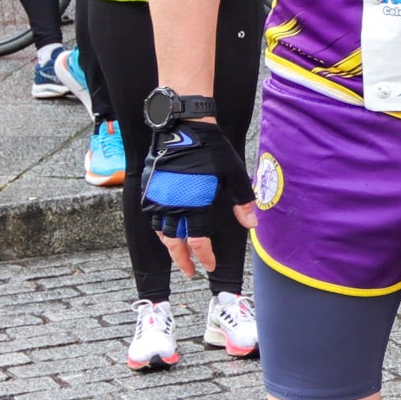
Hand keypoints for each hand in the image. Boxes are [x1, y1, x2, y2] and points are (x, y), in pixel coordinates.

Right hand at [143, 120, 254, 274]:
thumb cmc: (211, 150)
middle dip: (182, 261)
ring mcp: (158, 198)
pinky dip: (158, 228)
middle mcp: (172, 206)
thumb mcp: (233, 175)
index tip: (209, 266)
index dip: (204, 257)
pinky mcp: (149, 189)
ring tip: (178, 253)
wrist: (183, 127)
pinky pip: (151, 216)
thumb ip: (242, 202)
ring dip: (169, 246)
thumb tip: (251, 225)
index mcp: (194, 205)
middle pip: (175, 243)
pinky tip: (165, 230)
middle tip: (190, 272)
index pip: (197, 242)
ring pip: (160, 232)